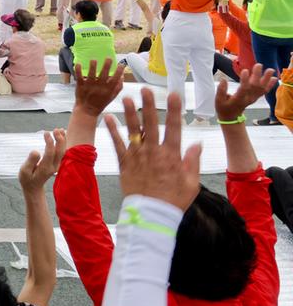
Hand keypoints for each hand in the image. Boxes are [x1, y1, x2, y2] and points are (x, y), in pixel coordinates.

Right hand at [18, 129, 66, 195]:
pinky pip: (62, 152)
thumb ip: (30, 161)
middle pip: (60, 151)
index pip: (50, 152)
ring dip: (63, 140)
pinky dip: (63, 143)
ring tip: (59, 129)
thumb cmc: (27, 179)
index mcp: (45, 167)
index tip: (45, 133)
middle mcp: (53, 166)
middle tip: (55, 129)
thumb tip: (35, 151)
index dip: (49, 142)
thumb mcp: (24, 171)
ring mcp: (56, 165)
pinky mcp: (56, 163)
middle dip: (59, 139)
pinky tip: (61, 135)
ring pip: (63, 151)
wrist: (34, 187)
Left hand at [73, 57, 123, 116]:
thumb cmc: (100, 103)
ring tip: (94, 60)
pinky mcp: (81, 86)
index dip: (119, 72)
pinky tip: (78, 64)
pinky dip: (78, 71)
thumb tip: (122, 77)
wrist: (87, 111)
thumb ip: (118, 87)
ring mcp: (89, 86)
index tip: (121, 65)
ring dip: (92, 67)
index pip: (115, 80)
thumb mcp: (112, 97)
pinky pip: (79, 77)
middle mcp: (99, 87)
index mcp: (108, 90)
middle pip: (103, 75)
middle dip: (106, 66)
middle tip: (108, 58)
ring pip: (91, 75)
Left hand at [104, 89, 200, 209]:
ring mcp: (138, 157)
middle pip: (151, 125)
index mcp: (171, 155)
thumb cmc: (173, 200)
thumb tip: (197, 143)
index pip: (174, 128)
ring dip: (129, 113)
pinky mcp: (125, 164)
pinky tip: (108, 118)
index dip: (174, 110)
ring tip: (126, 98)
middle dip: (149, 106)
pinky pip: (117, 145)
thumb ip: (192, 161)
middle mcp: (153, 153)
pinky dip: (113, 131)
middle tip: (146, 90)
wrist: (151, 216)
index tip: (174, 95)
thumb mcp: (191, 183)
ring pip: (133, 131)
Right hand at [215, 64, 277, 121]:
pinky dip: (270, 85)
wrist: (231, 117)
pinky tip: (274, 79)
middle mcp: (247, 98)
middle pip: (254, 86)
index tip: (245, 70)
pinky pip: (264, 91)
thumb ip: (221, 90)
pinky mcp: (255, 98)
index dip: (245, 80)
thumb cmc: (223, 108)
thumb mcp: (218, 101)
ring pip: (261, 88)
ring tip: (270, 70)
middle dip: (257, 75)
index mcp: (238, 99)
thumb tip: (223, 79)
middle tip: (258, 65)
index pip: (243, 89)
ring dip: (266, 79)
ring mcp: (252, 98)